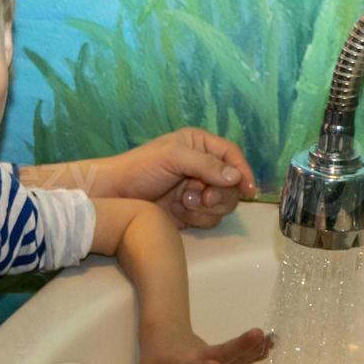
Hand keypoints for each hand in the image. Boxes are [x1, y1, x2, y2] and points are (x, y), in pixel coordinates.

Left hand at [98, 128, 256, 228]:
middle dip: (220, 193)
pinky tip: (178, 212)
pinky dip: (198, 217)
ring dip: (207, 207)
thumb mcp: (173, 157)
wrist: (114, 196)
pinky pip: (210, 218)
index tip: (248, 190)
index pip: (232, 156)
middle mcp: (203, 167)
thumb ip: (206, 164)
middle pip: (233, 184)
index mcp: (200, 145)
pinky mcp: (191, 212)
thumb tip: (236, 177)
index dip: (243, 172)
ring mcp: (198, 190)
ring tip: (183, 203)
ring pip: (224, 204)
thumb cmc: (140, 168)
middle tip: (203, 198)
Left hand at [139, 325, 270, 363]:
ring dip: (250, 346)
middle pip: (221, 352)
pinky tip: (271, 345)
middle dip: (239, 346)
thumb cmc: (155, 357)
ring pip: (233, 352)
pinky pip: (239, 354)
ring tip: (268, 340)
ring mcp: (213, 354)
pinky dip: (254, 350)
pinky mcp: (222, 354)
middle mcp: (202, 357)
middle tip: (257, 334)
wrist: (164, 331)